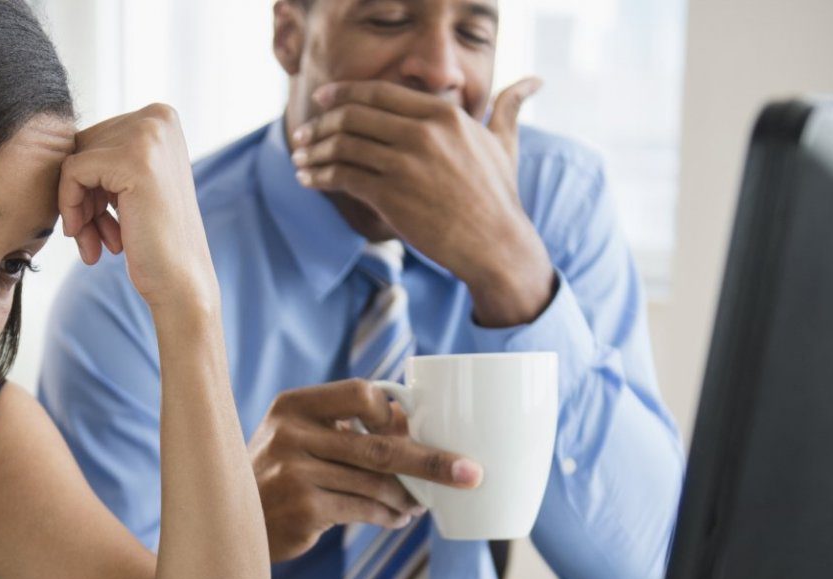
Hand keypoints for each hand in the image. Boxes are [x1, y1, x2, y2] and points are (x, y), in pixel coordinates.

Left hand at [58, 104, 218, 312]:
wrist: (180, 280)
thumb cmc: (152, 238)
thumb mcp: (129, 183)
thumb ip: (105, 154)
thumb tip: (53, 136)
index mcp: (161, 117)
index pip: (95, 137)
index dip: (87, 182)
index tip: (96, 220)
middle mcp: (158, 117)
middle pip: (83, 145)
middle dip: (81, 194)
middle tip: (92, 235)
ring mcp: (148, 135)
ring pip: (74, 159)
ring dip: (76, 206)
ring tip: (93, 242)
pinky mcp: (133, 159)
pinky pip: (72, 171)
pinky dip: (71, 208)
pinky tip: (91, 242)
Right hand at [249, 379, 480, 561]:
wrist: (225, 522)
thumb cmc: (275, 476)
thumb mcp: (297, 438)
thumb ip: (343, 429)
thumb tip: (417, 430)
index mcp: (294, 404)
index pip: (361, 393)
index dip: (393, 413)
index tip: (409, 431)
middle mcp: (291, 432)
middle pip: (380, 445)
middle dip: (431, 462)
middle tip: (470, 474)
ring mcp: (294, 471)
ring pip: (376, 483)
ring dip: (407, 498)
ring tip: (419, 504)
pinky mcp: (302, 507)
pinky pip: (363, 510)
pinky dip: (388, 516)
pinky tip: (396, 519)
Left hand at [290, 77, 555, 325]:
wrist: (495, 243)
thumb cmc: (498, 195)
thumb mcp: (504, 144)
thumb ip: (508, 108)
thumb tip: (532, 82)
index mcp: (443, 114)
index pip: (379, 92)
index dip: (343, 93)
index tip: (322, 99)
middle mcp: (423, 133)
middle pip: (354, 115)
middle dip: (320, 123)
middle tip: (303, 133)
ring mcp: (405, 163)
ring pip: (343, 145)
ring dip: (313, 151)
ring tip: (300, 158)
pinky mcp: (391, 195)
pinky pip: (342, 176)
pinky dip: (319, 176)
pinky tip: (308, 181)